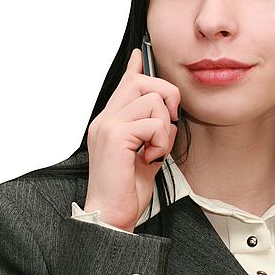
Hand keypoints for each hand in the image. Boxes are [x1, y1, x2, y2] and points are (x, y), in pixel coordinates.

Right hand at [84, 48, 179, 231]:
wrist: (110, 217)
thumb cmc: (125, 191)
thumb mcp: (144, 155)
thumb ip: (150, 133)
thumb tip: (165, 117)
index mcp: (108, 123)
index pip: (124, 85)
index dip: (135, 69)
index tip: (140, 57)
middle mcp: (105, 120)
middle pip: (142, 82)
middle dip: (167, 98)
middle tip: (169, 125)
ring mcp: (108, 126)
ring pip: (152, 101)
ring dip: (165, 128)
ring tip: (155, 150)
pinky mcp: (116, 137)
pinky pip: (154, 123)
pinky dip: (161, 142)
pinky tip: (150, 159)